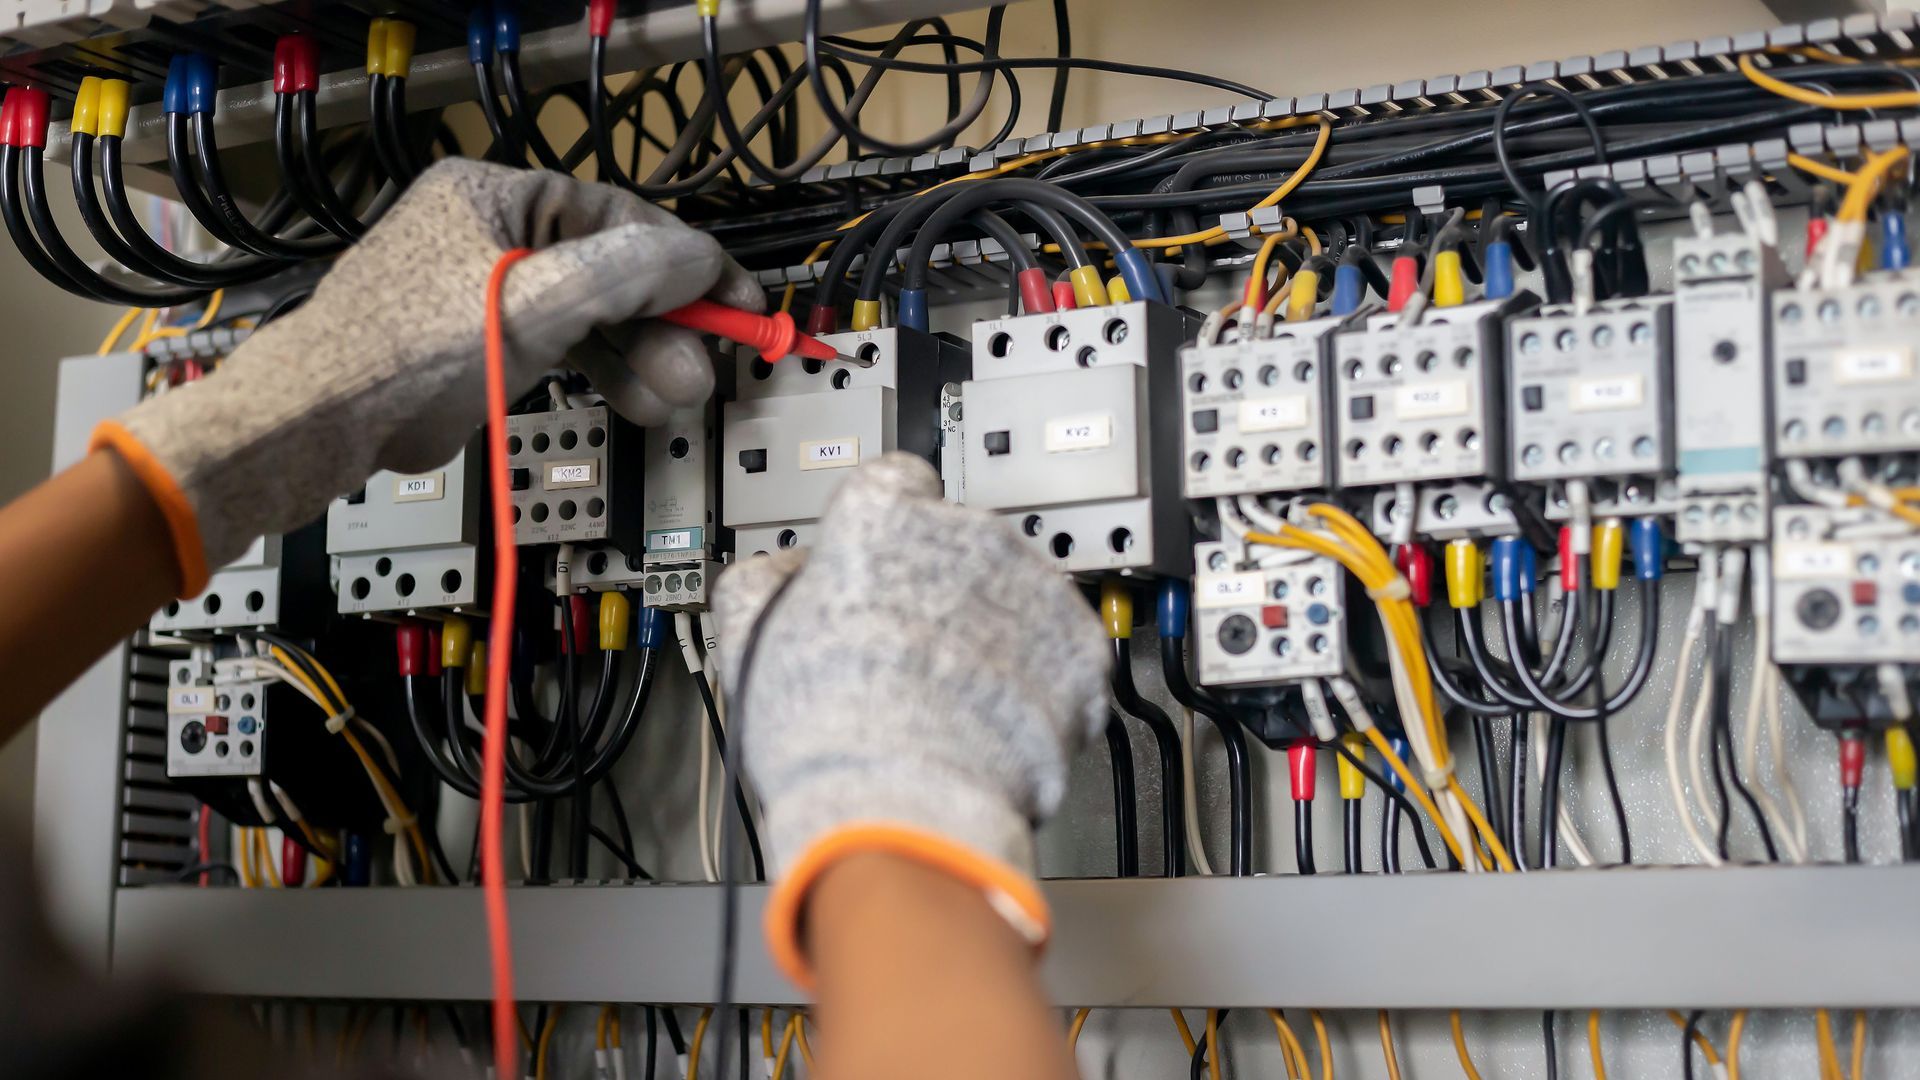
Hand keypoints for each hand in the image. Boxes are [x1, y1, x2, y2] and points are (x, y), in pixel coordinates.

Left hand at [94, 157, 759, 593]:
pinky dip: (604, 373)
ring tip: (678, 395)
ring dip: (641, 357)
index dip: (687, 262)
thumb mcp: (537, 301)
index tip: (738, 302)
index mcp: (497, 194)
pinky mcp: (486, 343)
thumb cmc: (411, 351)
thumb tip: (701, 259)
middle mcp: (495, 232)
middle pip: (609, 270)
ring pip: (592, 316)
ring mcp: (489, 289)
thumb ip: (628, 273)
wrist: (326, 423)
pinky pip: (565, 347)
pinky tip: (641, 402)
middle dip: (663, 324)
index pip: (618, 217)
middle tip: (705, 367)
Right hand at [709, 453, 1108, 986]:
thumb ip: (766, 582)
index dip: (886, 530)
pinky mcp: (1080, 643)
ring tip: (953, 696)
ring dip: (993, 631)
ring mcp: (1031, 585)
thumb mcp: (752, 640)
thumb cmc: (828, 732)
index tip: (884, 562)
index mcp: (881, 515)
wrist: (907, 804)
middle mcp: (964, 532)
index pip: (893, 484)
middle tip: (913, 652)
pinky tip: (996, 718)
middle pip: (958, 542)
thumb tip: (786, 571)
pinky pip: (1061, 648)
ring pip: (1014, 593)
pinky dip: (1040, 680)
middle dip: (942, 587)